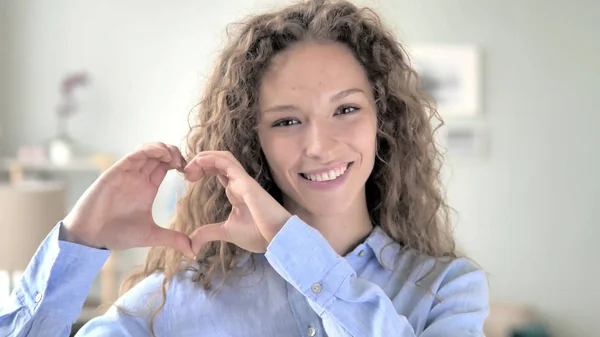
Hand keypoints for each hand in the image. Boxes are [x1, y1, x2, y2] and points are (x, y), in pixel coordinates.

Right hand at [62, 143, 193, 256]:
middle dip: (174, 152)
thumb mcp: (151, 235)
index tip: (190, 171)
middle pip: (159, 154)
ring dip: (164, 149)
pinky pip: (135, 154)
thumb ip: (172, 238)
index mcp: (148, 187)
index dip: (179, 162)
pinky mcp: (116, 171)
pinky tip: (162, 155)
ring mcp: (128, 173)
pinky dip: (150, 150)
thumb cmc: (117, 234)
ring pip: (148, 150)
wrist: (91, 237)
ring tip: (175, 159)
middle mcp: (139, 177)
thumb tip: (193, 250)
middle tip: (185, 163)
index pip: (166, 166)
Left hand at [185, 151, 291, 253]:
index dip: (202, 169)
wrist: (276, 238)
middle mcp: (239, 183)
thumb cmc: (258, 234)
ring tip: (190, 166)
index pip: (218, 171)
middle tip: (185, 172)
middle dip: (200, 161)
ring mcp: (243, 180)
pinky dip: (212, 159)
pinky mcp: (246, 182)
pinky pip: (227, 163)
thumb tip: (191, 244)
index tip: (187, 178)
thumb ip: (208, 234)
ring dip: (205, 157)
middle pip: (219, 161)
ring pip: (223, 157)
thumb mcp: (226, 232)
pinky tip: (199, 162)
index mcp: (235, 192)